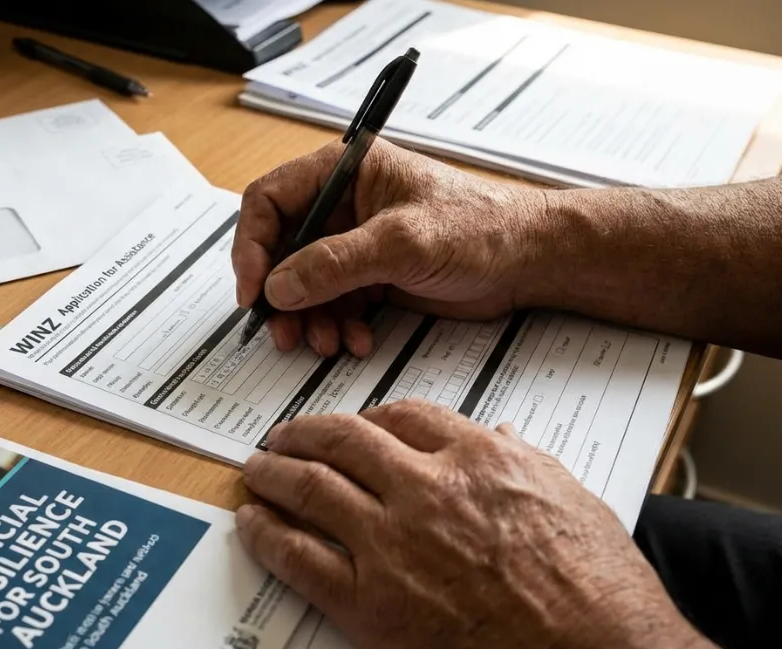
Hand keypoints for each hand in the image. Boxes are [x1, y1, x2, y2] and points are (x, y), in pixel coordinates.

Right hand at [233, 139, 546, 356]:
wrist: (529, 262)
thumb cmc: (481, 227)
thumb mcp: (402, 242)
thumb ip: (335, 264)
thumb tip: (279, 286)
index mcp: (344, 171)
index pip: (269, 200)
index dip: (252, 247)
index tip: (253, 291)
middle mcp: (342, 203)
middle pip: (281, 248)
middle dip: (281, 294)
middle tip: (283, 331)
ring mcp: (354, 241)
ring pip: (303, 284)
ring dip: (308, 318)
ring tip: (324, 343)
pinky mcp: (370, 274)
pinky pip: (332, 304)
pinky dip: (336, 326)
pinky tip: (355, 340)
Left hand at [236, 400, 731, 648]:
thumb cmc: (599, 590)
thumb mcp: (572, 499)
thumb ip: (523, 461)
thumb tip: (501, 435)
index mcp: (478, 459)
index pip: (404, 415)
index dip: (368, 417)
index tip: (354, 424)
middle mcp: (427, 490)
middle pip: (344, 440)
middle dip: (305, 433)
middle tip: (285, 436)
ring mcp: (393, 545)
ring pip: (311, 488)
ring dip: (274, 473)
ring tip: (258, 469)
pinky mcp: (371, 604)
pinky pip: (299, 559)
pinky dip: (266, 536)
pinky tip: (252, 524)